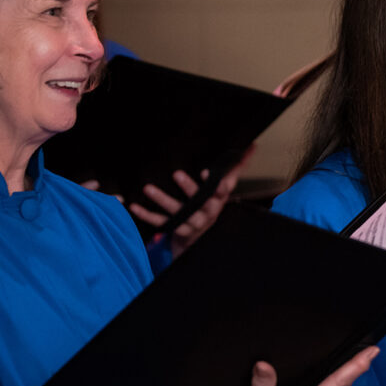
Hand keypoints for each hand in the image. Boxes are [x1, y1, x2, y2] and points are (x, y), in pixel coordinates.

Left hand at [130, 147, 254, 256]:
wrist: (198, 239)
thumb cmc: (210, 205)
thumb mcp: (223, 189)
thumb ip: (235, 169)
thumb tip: (251, 146)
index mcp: (217, 201)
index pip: (220, 192)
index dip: (215, 184)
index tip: (206, 172)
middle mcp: (206, 213)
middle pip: (199, 202)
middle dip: (189, 189)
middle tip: (177, 174)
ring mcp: (190, 223)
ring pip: (177, 213)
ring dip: (162, 200)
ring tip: (148, 189)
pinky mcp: (175, 230)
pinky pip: (160, 223)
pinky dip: (146, 215)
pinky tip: (134, 206)